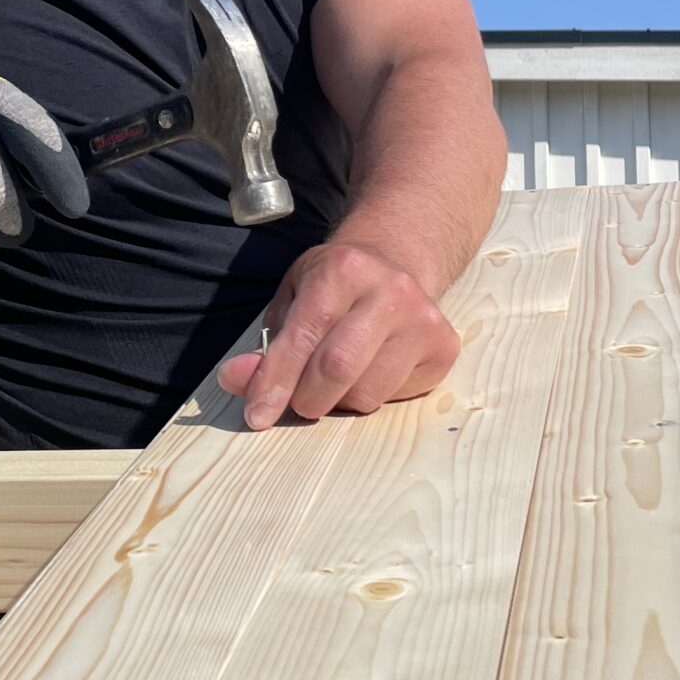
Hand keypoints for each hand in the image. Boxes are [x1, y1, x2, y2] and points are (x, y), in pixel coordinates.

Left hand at [218, 237, 459, 428]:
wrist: (395, 264)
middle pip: (337, 369)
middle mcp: (390, 289)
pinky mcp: (444, 347)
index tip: (257, 415)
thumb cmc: (333, 288)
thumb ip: (265, 344)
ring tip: (339, 375)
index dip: (275, 381)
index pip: (303, 336)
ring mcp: (423, 319)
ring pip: (367, 393)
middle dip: (306, 398)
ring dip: (339, 401)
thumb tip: (235, 381)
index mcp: (344, 268)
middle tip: (298, 401)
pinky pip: (395, 397)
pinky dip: (371, 396)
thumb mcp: (293, 301)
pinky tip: (372, 368)